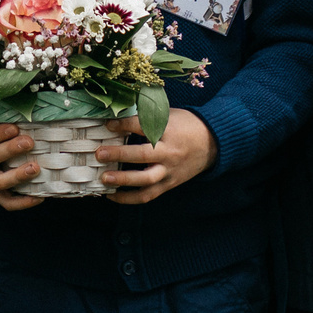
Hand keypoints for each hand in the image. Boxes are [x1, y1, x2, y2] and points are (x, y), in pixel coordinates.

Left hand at [99, 109, 215, 202]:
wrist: (212, 143)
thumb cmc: (185, 124)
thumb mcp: (168, 114)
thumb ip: (146, 116)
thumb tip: (116, 117)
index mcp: (169, 130)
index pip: (143, 126)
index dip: (124, 125)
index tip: (108, 124)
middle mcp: (170, 152)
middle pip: (143, 155)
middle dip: (119, 154)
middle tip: (100, 154)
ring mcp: (170, 170)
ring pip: (146, 179)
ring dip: (123, 180)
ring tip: (104, 178)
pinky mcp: (169, 184)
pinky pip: (148, 195)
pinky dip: (129, 198)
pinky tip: (112, 196)